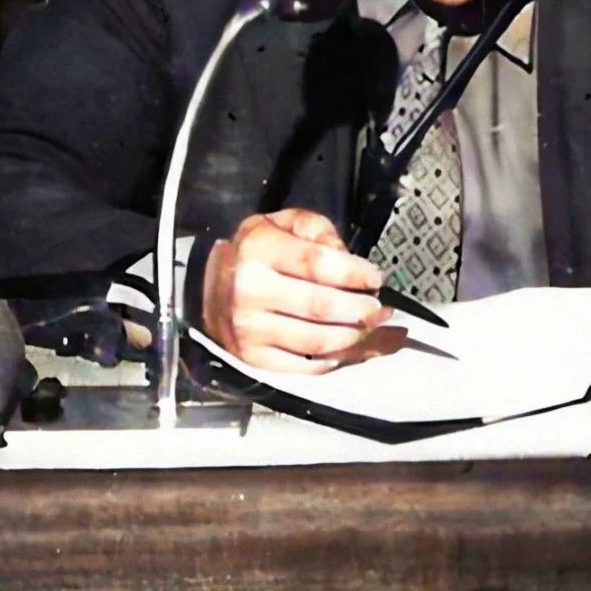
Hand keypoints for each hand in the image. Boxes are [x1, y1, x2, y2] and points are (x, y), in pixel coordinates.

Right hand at [200, 208, 394, 374]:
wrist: (209, 286)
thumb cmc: (257, 252)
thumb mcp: (286, 224)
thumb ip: (320, 232)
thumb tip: (348, 260)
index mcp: (259, 249)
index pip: (316, 264)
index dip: (354, 273)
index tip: (376, 277)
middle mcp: (249, 290)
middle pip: (320, 306)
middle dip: (361, 309)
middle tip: (381, 309)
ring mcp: (248, 329)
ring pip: (316, 340)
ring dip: (355, 337)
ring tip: (374, 327)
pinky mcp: (252, 357)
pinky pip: (303, 366)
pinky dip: (334, 360)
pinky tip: (351, 349)